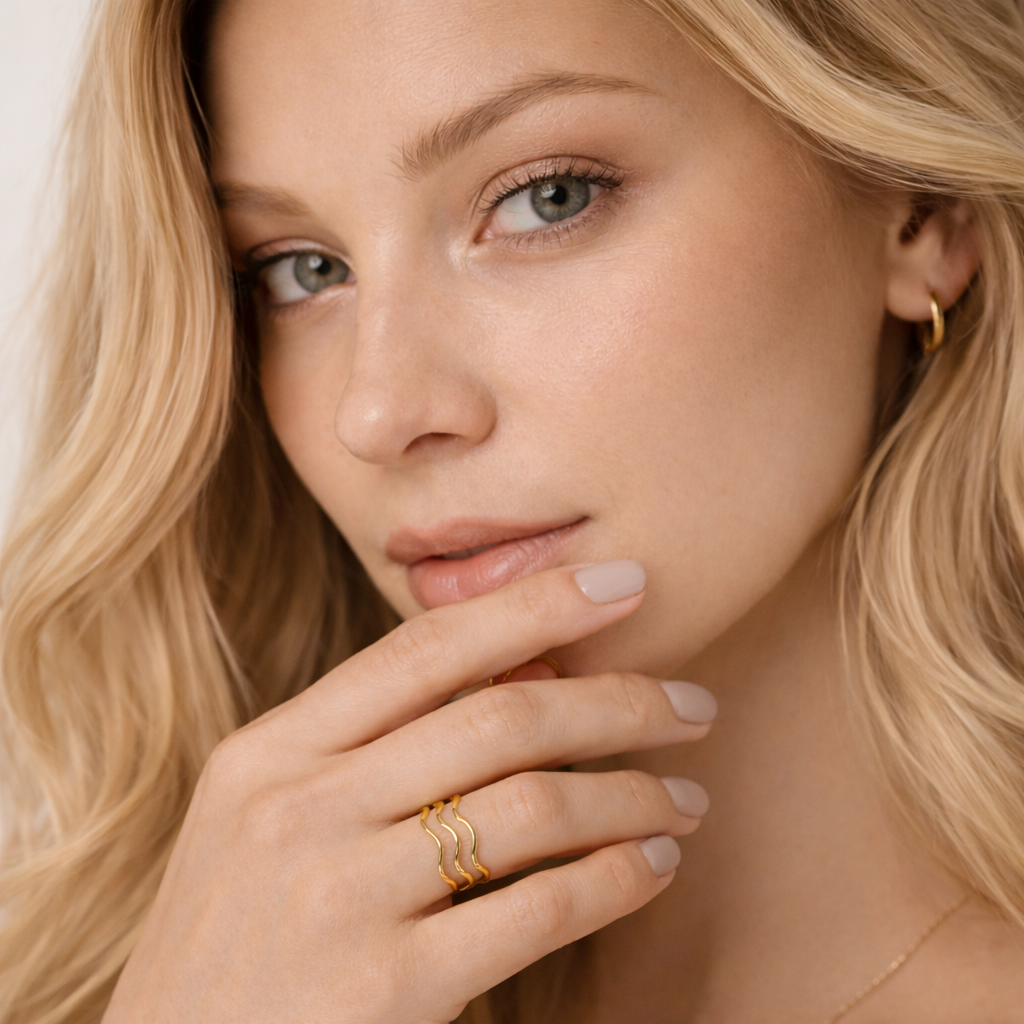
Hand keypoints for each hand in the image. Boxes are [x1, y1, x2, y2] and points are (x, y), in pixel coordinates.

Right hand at [103, 561, 715, 1023]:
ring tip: (687, 798)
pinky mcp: (382, 991)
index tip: (624, 583)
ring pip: (531, 806)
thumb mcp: (270, 822)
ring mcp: (337, 897)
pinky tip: (653, 866)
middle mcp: (300, 808)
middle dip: (618, 701)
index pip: (425, 648)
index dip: (536, 605)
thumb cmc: (237, 941)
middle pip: (497, 718)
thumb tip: (529, 678)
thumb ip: (371, 750)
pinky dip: (613, 878)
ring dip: (632, 795)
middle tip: (694, 703)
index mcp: (270, 753)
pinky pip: (535, 909)